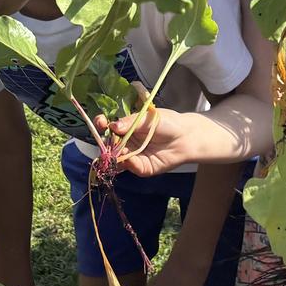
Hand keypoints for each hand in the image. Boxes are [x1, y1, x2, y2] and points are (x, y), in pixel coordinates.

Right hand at [93, 107, 223, 177]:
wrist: (186, 136)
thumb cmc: (167, 123)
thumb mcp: (147, 118)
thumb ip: (130, 122)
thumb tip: (112, 126)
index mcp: (125, 128)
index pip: (107, 127)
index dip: (101, 124)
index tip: (99, 121)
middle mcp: (126, 142)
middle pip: (108, 144)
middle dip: (104, 141)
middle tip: (105, 138)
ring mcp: (132, 156)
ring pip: (115, 158)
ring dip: (112, 155)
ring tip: (114, 150)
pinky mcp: (141, 168)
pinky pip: (130, 167)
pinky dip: (127, 163)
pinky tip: (126, 158)